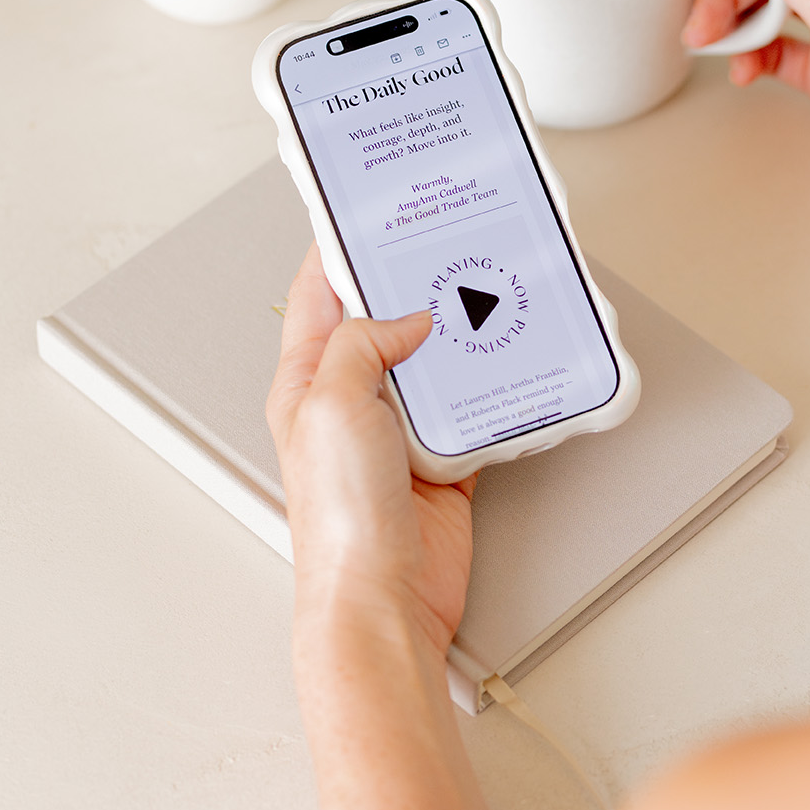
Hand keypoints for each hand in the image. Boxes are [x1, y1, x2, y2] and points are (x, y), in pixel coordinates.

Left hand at [266, 243, 475, 659]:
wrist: (382, 598)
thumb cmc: (338, 518)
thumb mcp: (334, 403)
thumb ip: (365, 344)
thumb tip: (406, 316)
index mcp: (305, 381)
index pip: (318, 294)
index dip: (339, 249)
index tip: (368, 211)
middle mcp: (349, 402)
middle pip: (383, 323)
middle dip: (412, 284)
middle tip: (444, 245)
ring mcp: (395, 433)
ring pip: (431, 363)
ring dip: (456, 336)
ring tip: (482, 297)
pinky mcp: (439, 462)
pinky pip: (467, 411)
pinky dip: (487, 389)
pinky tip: (504, 366)